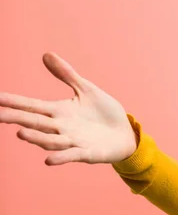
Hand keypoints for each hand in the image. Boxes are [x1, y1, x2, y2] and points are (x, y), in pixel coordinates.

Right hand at [0, 52, 136, 165]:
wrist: (126, 134)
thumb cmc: (105, 113)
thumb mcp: (87, 90)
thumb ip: (67, 75)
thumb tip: (46, 54)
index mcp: (60, 112)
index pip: (32, 106)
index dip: (13, 102)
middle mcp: (62, 128)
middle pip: (35, 123)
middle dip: (16, 119)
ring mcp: (73, 142)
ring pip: (50, 140)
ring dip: (36, 138)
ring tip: (20, 133)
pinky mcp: (88, 153)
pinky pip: (72, 156)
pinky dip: (62, 157)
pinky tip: (49, 160)